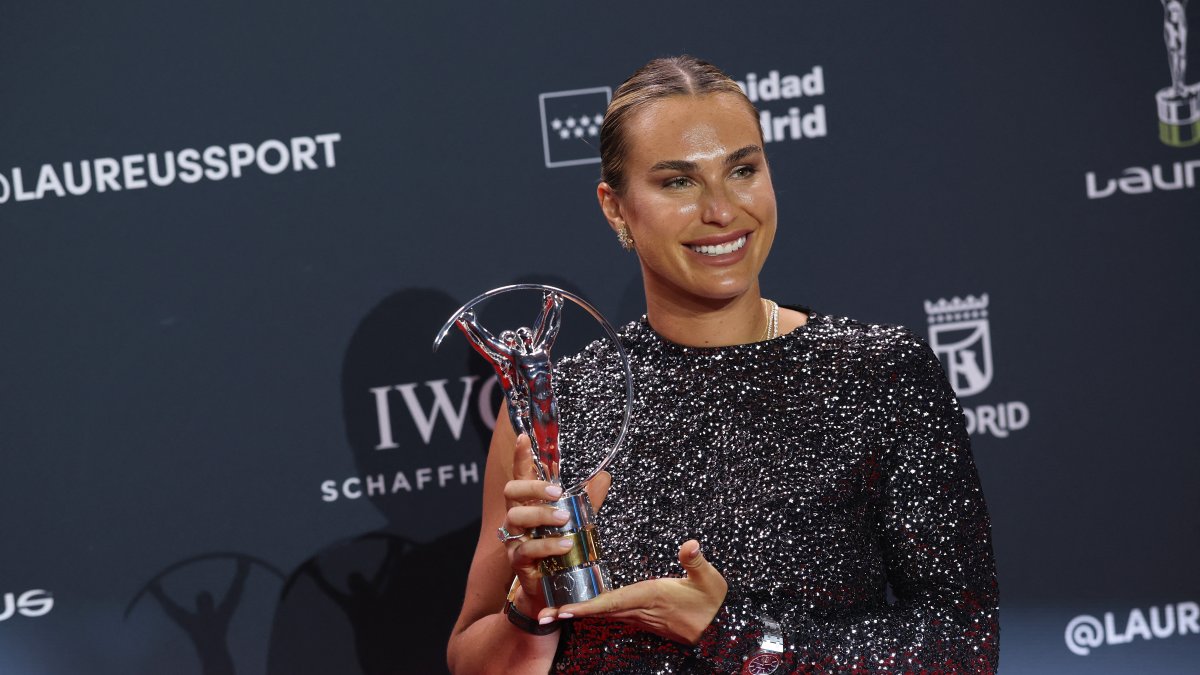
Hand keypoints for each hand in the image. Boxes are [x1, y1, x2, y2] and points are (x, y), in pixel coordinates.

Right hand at [500, 433, 610, 613]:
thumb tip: (604, 475)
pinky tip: (566, 545)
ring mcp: (514, 540)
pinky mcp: (518, 562)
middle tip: (556, 492)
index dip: (521, 457)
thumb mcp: (577, 522)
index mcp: (530, 504)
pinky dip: (547, 545)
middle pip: (512, 492)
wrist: (551, 593)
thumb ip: (586, 500)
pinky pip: (526, 549)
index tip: (525, 438)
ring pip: (516, 518)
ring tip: (564, 519)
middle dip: (533, 488)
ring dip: (541, 515)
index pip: (521, 475)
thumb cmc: (560, 552)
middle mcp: (517, 519)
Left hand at [544, 540, 726, 644]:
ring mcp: (639, 615)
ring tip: (551, 612)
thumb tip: (690, 545)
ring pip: (602, 613)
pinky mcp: (642, 617)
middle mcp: (639, 608)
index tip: (564, 609)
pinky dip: (592, 610)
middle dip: (570, 612)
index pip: (612, 602)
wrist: (719, 628)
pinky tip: (579, 606)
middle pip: (598, 611)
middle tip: (542, 614)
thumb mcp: (710, 580)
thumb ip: (696, 562)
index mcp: (650, 596)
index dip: (587, 606)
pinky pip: (611, 613)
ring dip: (577, 612)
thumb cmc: (712, 602)